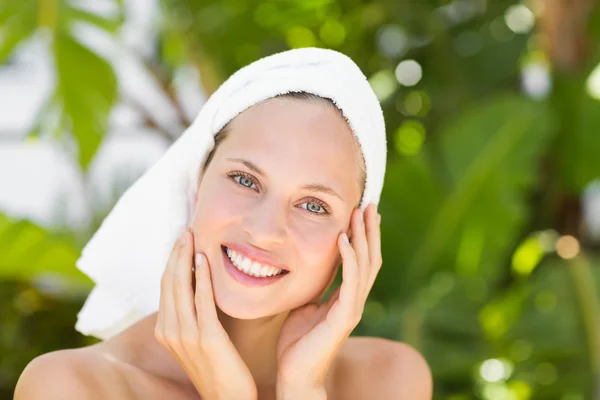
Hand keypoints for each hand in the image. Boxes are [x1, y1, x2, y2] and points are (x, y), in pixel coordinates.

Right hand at [154, 228, 256, 399]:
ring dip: (186, 257)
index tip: (181, 238)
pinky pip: (202, 301)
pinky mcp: (207, 338)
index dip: (172, 259)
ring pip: (180, 287)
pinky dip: (201, 277)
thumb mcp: (196, 339)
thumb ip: (191, 315)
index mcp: (165, 330)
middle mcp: (170, 331)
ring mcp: (186, 336)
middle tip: (186, 229)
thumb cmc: (216, 367)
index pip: (165, 286)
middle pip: (169, 282)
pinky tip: (204, 259)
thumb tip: (195, 286)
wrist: (226, 399)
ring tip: (192, 235)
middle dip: (176, 252)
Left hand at [275, 203, 382, 398]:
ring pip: (364, 266)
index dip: (363, 237)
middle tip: (369, 204)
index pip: (360, 261)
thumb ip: (312, 287)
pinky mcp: (344, 318)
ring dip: (363, 237)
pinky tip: (343, 238)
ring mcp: (351, 309)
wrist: (295, 375)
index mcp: (345, 297)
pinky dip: (348, 259)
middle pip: (369, 258)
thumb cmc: (296, 343)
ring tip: (360, 213)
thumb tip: (304, 265)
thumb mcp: (304, 305)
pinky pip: (350, 283)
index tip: (361, 212)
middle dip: (369, 231)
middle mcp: (354, 301)